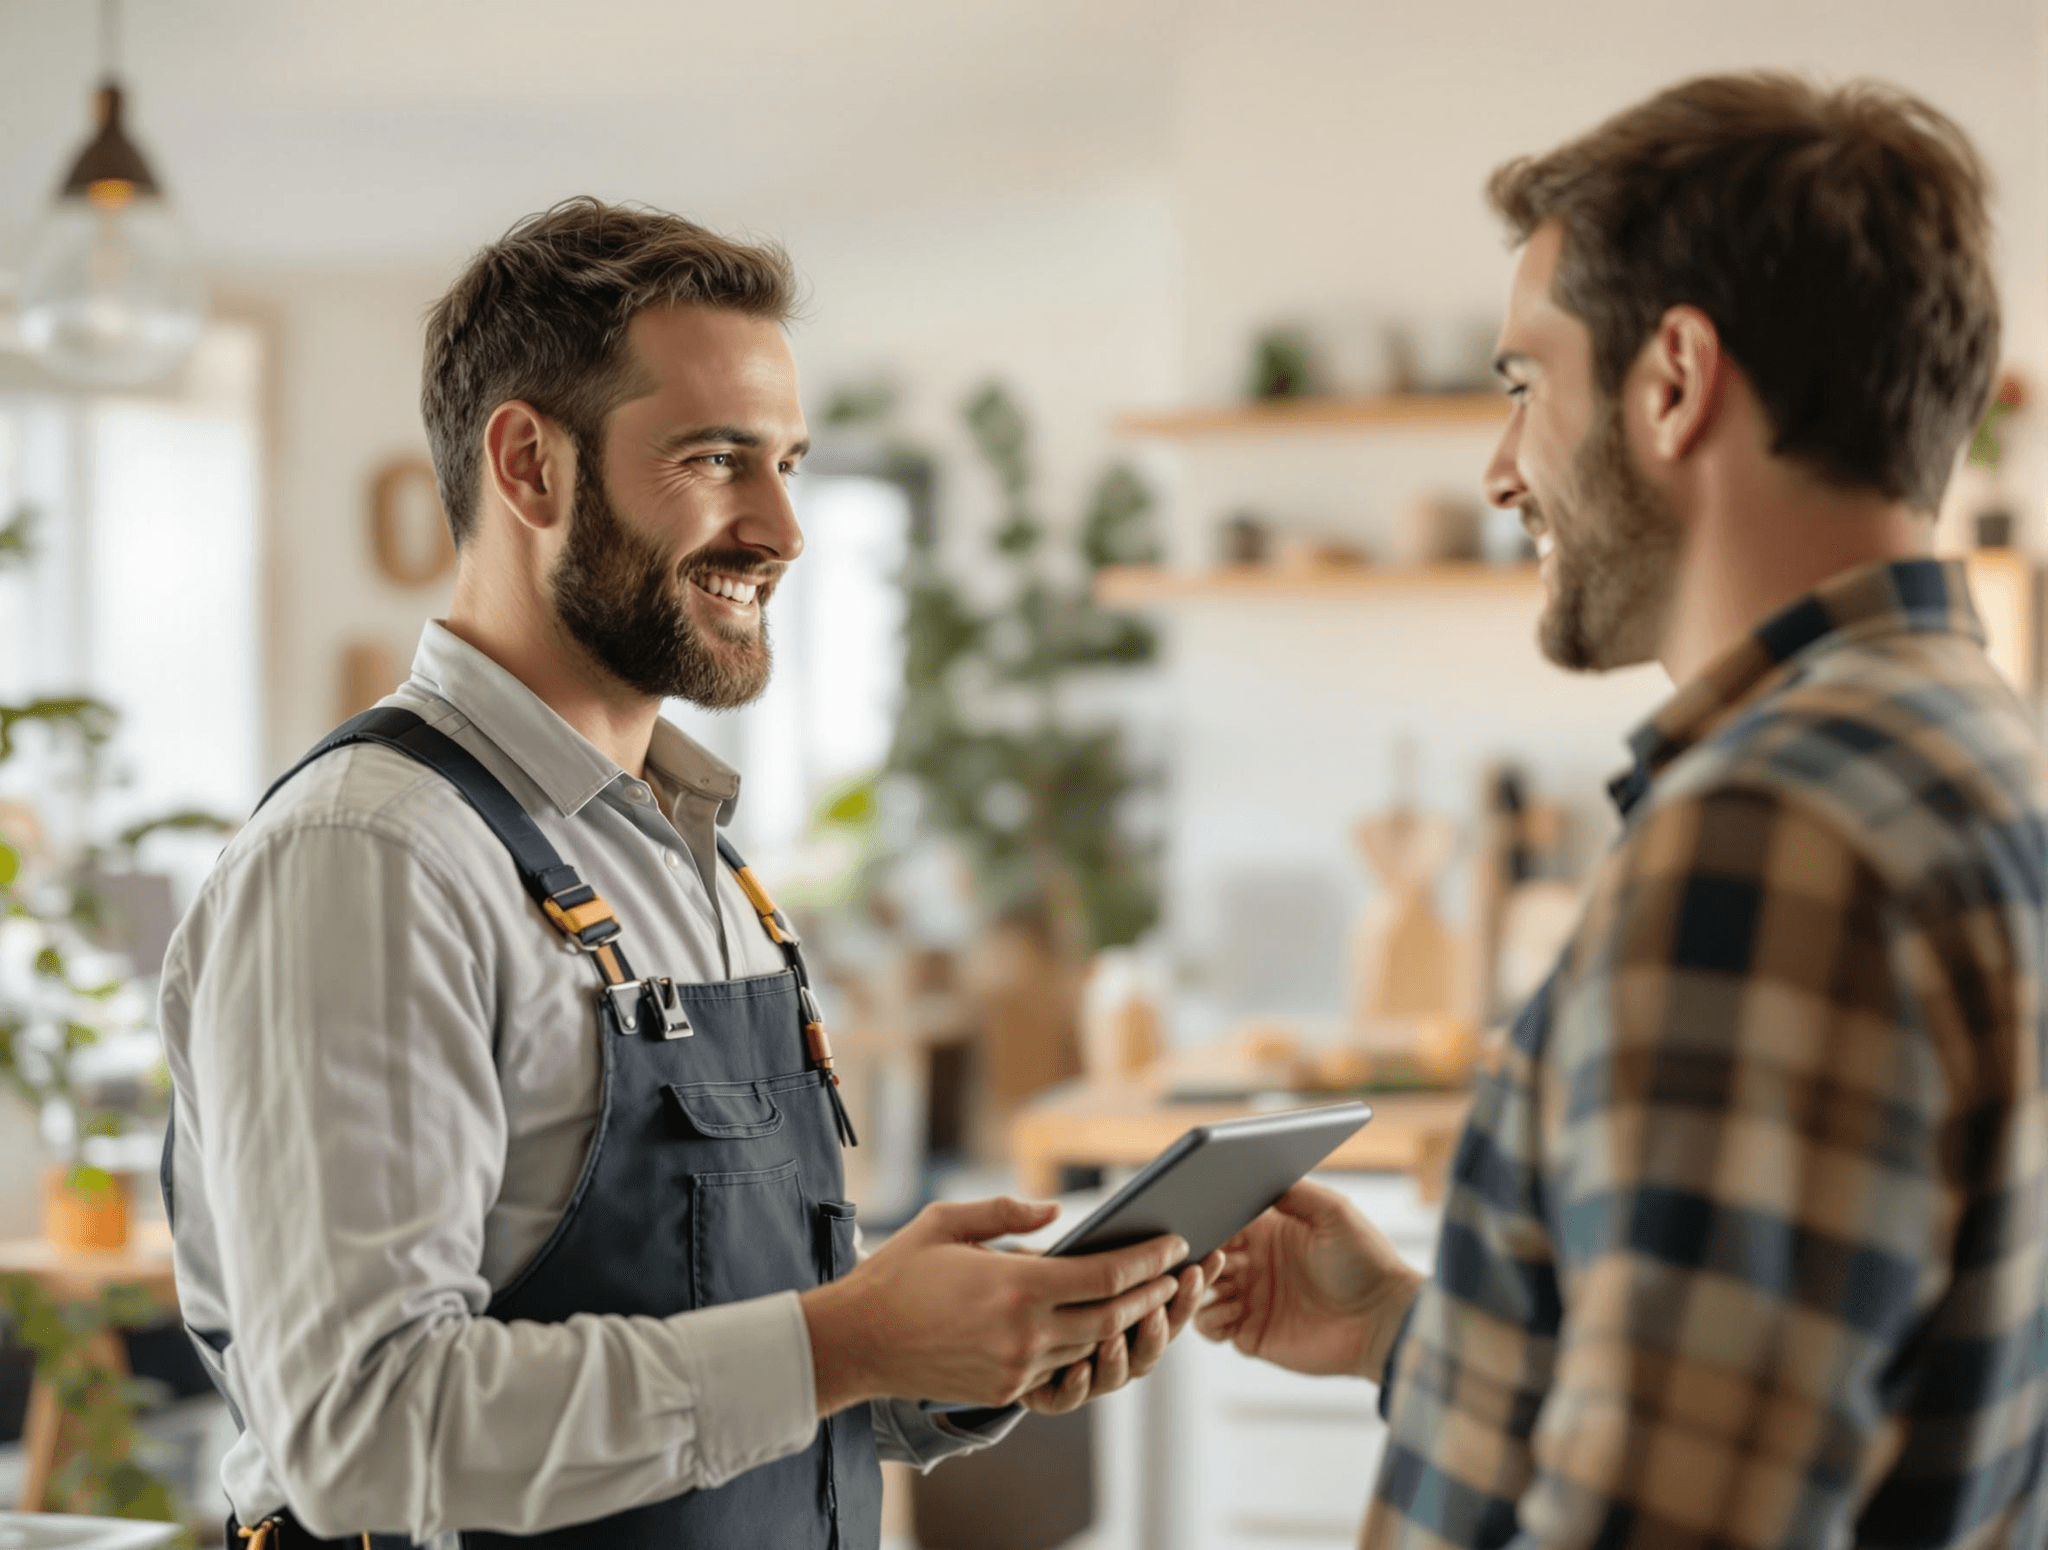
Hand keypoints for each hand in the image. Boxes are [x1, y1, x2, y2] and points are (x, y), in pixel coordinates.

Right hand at [801, 1197, 1188, 1413]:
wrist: (858, 1341)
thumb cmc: (900, 1272)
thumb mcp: (948, 1221)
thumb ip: (1007, 1212)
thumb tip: (1056, 1213)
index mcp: (1015, 1285)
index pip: (1104, 1277)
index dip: (1147, 1261)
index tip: (1175, 1243)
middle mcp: (1023, 1333)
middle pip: (1111, 1317)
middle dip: (1152, 1296)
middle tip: (1179, 1273)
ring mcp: (1016, 1368)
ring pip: (1091, 1347)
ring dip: (1126, 1324)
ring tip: (1150, 1298)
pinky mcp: (1006, 1390)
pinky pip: (1061, 1370)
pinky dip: (1086, 1348)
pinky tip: (1102, 1328)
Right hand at [1194, 1181, 1421, 1380]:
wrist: (1384, 1318)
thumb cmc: (1366, 1261)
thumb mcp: (1334, 1212)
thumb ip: (1295, 1192)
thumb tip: (1253, 1177)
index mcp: (1267, 1233)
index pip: (1222, 1224)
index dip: (1209, 1223)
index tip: (1205, 1223)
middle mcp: (1254, 1265)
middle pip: (1205, 1256)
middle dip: (1200, 1255)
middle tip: (1215, 1257)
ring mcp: (1251, 1301)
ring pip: (1200, 1291)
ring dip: (1199, 1286)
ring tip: (1222, 1283)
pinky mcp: (1252, 1334)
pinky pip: (1211, 1327)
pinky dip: (1209, 1319)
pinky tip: (1232, 1312)